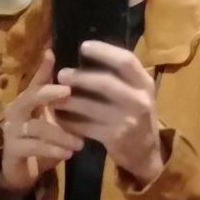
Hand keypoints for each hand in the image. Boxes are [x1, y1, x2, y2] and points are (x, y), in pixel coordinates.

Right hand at [0, 50, 82, 199]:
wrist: (22, 171)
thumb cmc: (41, 141)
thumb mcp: (53, 121)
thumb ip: (63, 105)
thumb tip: (84, 85)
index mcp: (27, 101)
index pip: (35, 81)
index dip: (43, 69)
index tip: (52, 53)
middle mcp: (16, 111)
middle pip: (29, 97)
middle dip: (48, 93)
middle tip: (68, 92)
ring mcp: (12, 131)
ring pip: (36, 127)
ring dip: (60, 134)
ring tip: (80, 143)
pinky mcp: (13, 150)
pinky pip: (33, 147)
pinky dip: (52, 149)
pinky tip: (68, 153)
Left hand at [56, 40, 165, 186]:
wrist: (146, 152)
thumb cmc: (136, 114)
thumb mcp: (136, 92)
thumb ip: (119, 76)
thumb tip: (84, 53)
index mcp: (144, 83)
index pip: (126, 61)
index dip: (104, 51)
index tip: (83, 47)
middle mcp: (139, 100)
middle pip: (105, 82)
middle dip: (80, 77)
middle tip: (60, 74)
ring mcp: (127, 120)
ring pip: (90, 106)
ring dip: (68, 100)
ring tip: (53, 97)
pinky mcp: (114, 137)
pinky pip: (84, 126)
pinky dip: (69, 121)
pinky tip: (59, 116)